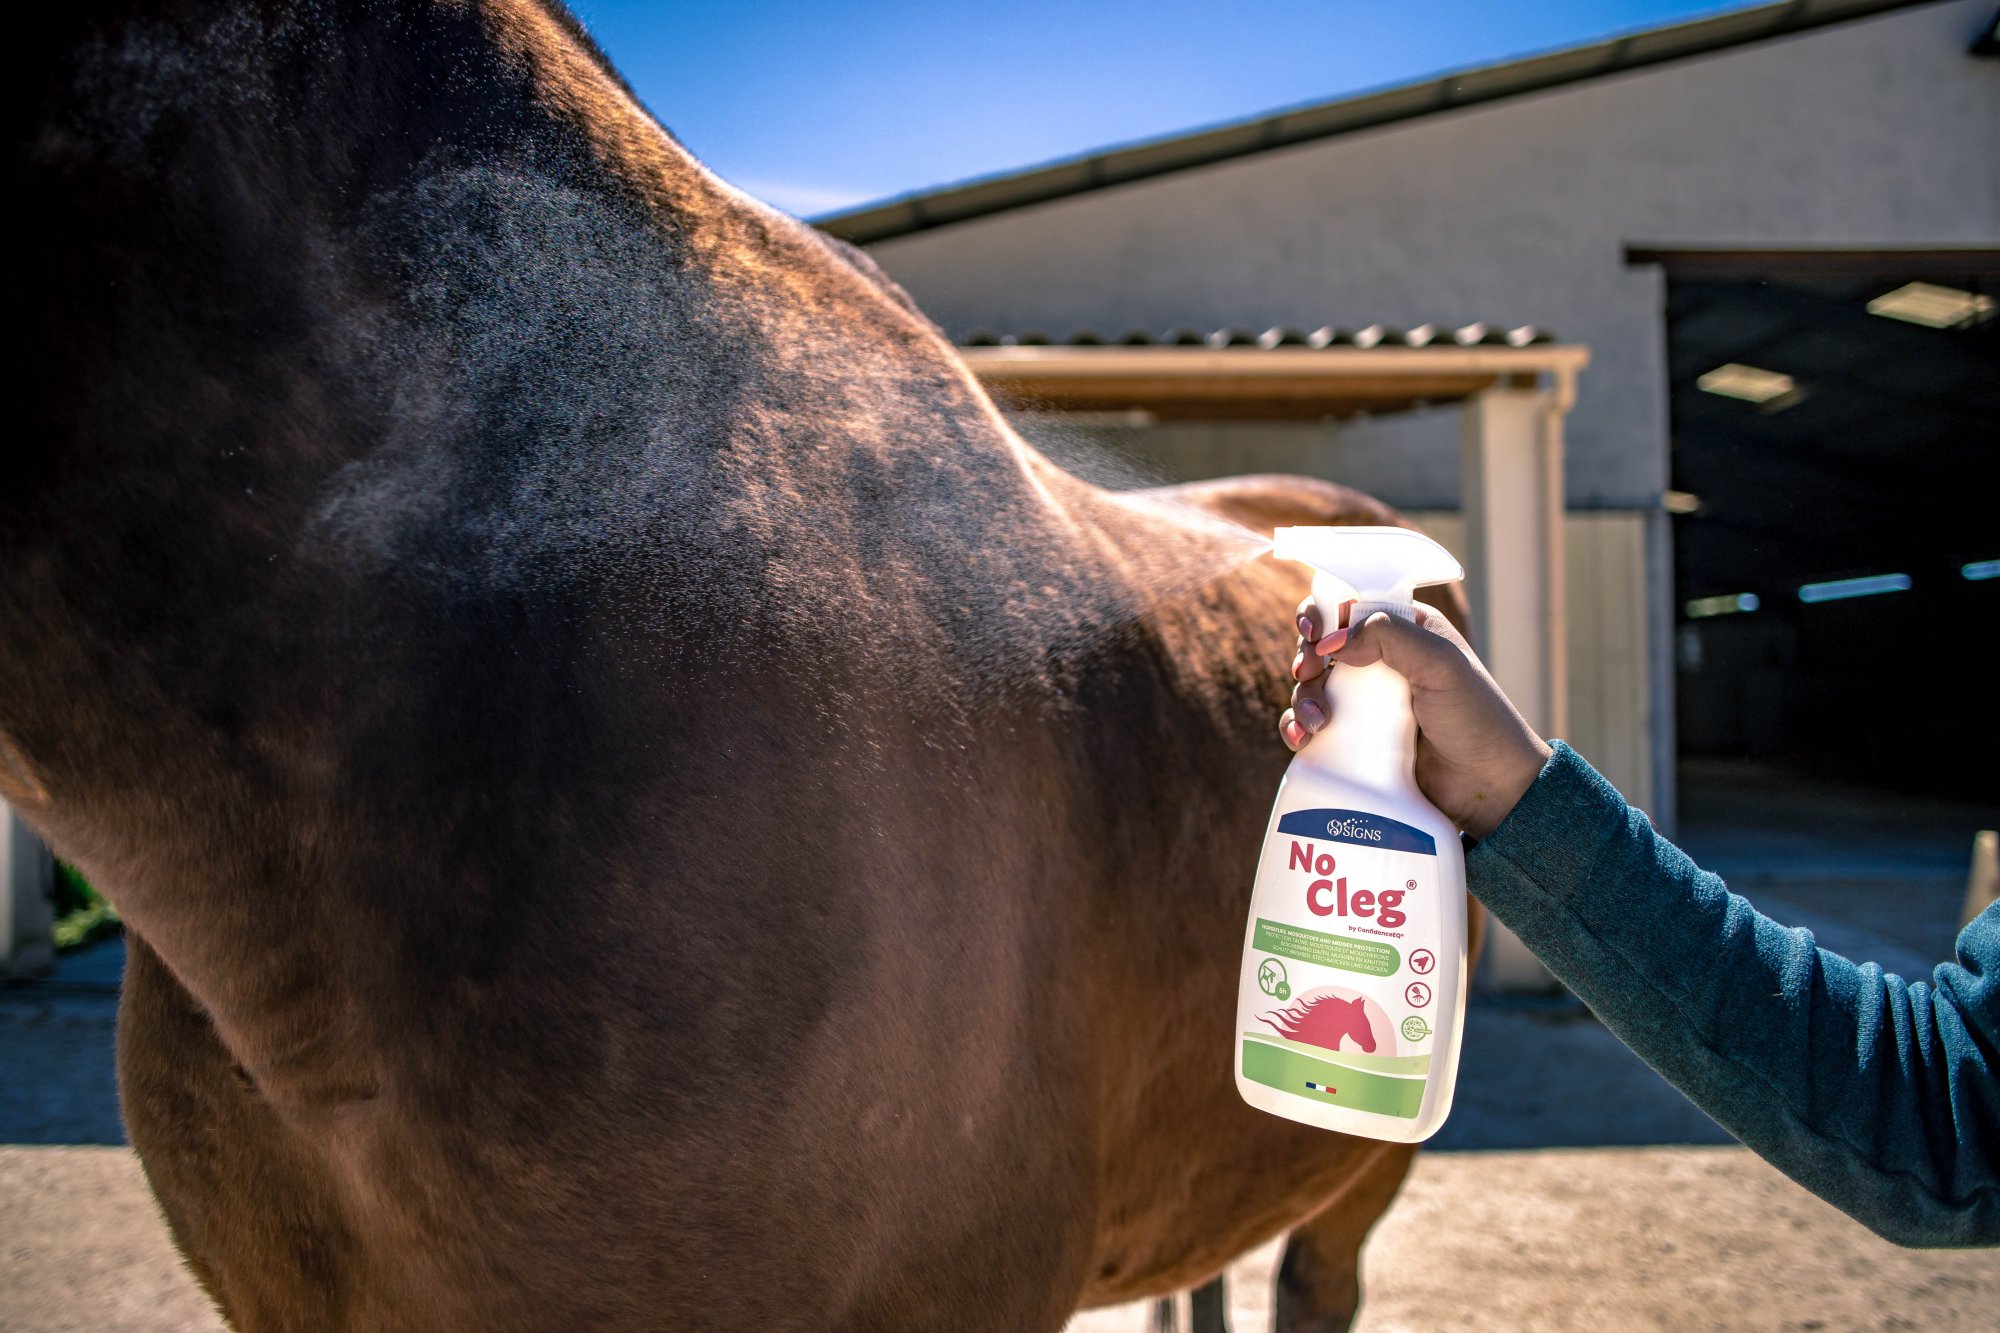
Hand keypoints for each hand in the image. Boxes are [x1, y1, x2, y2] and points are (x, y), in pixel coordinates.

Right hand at [1280, 599, 1551, 839]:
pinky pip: (1312, 724)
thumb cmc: (1476, 719)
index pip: (1352, 606)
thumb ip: (1389, 637)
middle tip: (1308, 673)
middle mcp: (1383, 661)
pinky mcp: (1354, 739)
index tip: (1313, 634)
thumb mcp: (1440, 664)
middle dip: (1307, 657)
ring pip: (1313, 686)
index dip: (1323, 613)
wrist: (1487, 787)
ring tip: (1316, 722)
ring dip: (1303, 698)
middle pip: (1323, 645)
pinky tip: (1302, 739)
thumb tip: (1331, 642)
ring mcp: (1367, 702)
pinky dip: (1298, 727)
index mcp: (1406, 631)